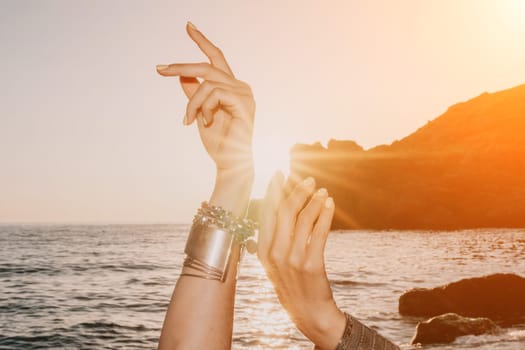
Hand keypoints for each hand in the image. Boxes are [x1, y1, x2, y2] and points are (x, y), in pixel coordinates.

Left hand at [156, 22, 254, 174]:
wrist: (229, 162)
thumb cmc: (217, 140)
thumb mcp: (199, 112)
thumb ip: (194, 93)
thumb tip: (182, 74)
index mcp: (232, 87)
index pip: (216, 59)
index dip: (202, 42)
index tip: (188, 26)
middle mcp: (240, 86)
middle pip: (208, 66)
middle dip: (181, 66)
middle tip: (160, 69)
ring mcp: (244, 93)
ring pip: (206, 82)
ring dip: (192, 102)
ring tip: (189, 120)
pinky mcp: (243, 101)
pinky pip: (213, 93)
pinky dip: (202, 107)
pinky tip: (205, 122)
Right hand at [258, 174, 345, 349]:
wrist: (308, 313)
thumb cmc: (293, 283)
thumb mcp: (275, 262)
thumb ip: (274, 238)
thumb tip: (280, 208)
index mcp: (262, 251)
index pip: (266, 213)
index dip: (273, 192)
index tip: (279, 175)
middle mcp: (274, 253)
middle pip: (284, 212)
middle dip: (296, 191)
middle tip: (309, 180)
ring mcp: (292, 259)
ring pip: (303, 219)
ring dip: (314, 201)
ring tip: (322, 191)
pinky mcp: (312, 264)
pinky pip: (320, 232)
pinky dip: (326, 214)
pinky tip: (330, 204)